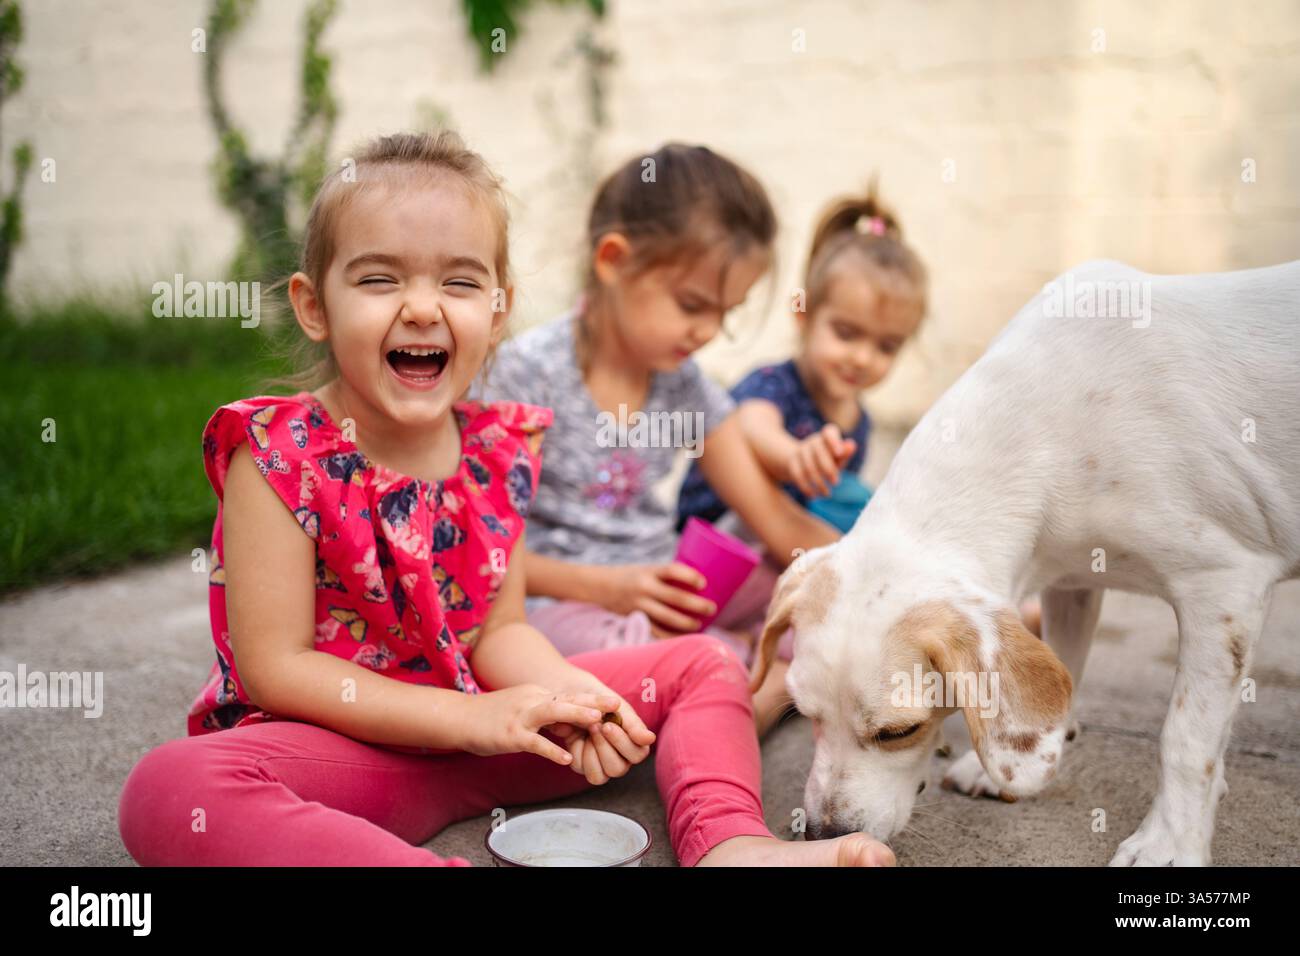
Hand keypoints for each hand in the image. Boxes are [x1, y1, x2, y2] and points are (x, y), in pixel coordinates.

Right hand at [457, 684, 620, 766]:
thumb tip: (569, 724)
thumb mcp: (522, 709)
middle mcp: (531, 700)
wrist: (459, 718)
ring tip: (598, 722)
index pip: (569, 695)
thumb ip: (545, 715)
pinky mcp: (510, 735)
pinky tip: (566, 759)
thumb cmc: (492, 716)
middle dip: (593, 702)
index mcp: (536, 694)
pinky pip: (534, 742)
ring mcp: (520, 717)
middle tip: (617, 704)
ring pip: (553, 712)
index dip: (592, 700)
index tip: (614, 703)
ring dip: (577, 715)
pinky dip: (551, 749)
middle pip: (567, 698)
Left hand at [542, 671, 655, 784]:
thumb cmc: (604, 703)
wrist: (577, 697)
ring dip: (592, 752)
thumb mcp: (619, 709)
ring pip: (600, 777)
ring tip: (588, 729)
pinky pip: (581, 769)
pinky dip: (578, 751)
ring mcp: (600, 765)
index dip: (622, 742)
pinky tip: (577, 736)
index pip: (637, 755)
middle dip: (605, 747)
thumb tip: (650, 739)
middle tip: (595, 726)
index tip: (607, 724)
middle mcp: (619, 760)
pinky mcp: (582, 765)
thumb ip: (634, 725)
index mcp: (634, 746)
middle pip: (618, 769)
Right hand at [603, 562, 716, 634]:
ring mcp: (639, 604)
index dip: (689, 576)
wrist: (601, 586)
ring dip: (686, 623)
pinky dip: (670, 636)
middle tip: (711, 608)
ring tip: (699, 625)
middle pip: (674, 597)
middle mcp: (643, 587)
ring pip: (666, 617)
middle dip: (696, 604)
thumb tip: (700, 584)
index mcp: (649, 571)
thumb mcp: (647, 569)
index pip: (672, 570)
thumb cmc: (632, 576)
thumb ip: (667, 577)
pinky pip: (656, 630)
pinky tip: (682, 638)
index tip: (703, 583)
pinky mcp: (636, 619)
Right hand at [787, 424, 855, 498]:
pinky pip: (798, 474)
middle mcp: (813, 441)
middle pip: (819, 451)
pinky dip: (806, 487)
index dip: (833, 441)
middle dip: (828, 468)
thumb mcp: (837, 457)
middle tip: (836, 483)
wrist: (799, 461)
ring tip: (827, 494)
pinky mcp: (791, 463)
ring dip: (819, 482)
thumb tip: (852, 445)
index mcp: (826, 437)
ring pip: (809, 466)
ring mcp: (800, 451)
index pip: (829, 432)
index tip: (839, 453)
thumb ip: (845, 453)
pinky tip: (813, 496)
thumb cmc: (827, 460)